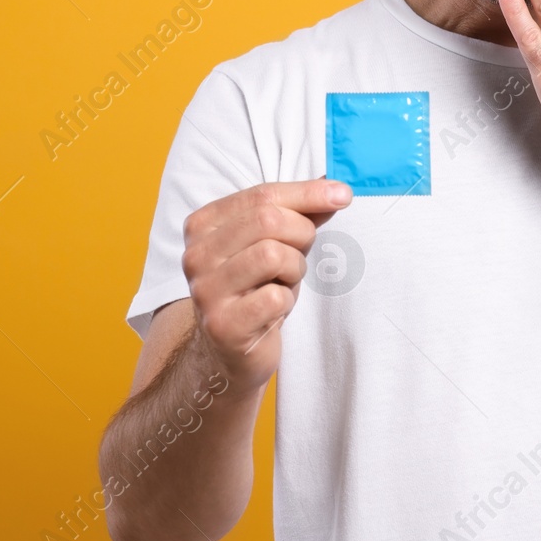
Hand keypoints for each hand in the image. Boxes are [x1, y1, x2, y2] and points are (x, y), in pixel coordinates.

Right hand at [180, 177, 351, 390]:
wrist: (232, 351)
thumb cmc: (257, 288)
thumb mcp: (276, 242)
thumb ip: (301, 213)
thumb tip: (337, 189)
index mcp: (203, 225)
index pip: (262, 195)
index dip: (307, 193)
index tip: (343, 194)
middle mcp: (196, 254)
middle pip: (268, 220)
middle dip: (301, 235)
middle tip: (300, 255)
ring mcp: (206, 290)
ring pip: (272, 255)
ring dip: (294, 270)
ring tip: (283, 283)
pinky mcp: (222, 324)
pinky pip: (275, 297)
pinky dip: (286, 301)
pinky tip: (274, 309)